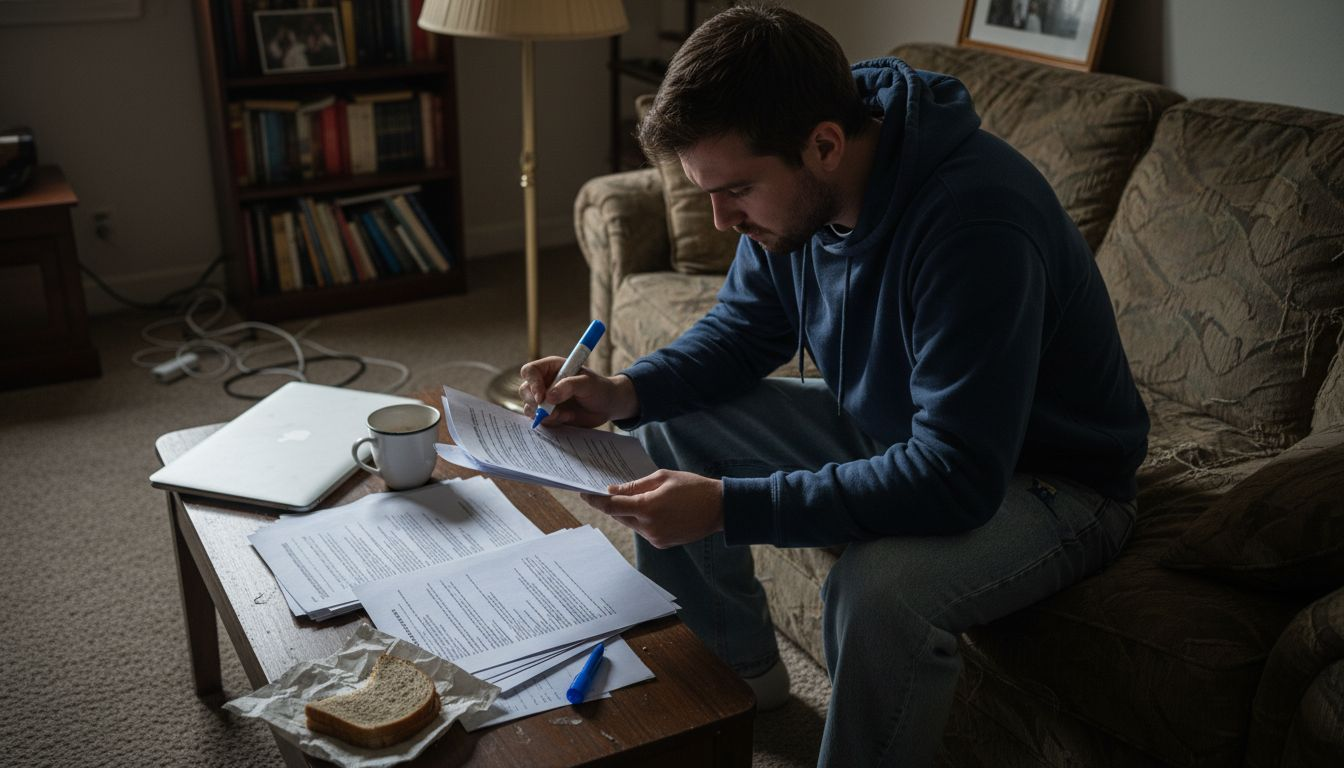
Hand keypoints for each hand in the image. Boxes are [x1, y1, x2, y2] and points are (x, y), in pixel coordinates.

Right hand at [518, 359, 637, 427]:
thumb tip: (548, 397)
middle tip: (551, 411)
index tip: (542, 398)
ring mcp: (545, 399)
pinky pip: (539, 420)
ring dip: (544, 414)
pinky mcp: (549, 414)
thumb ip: (569, 386)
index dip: (532, 384)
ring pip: (529, 407)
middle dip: (535, 403)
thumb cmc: (599, 388)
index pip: (529, 371)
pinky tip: (567, 418)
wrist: (608, 405)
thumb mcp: (587, 383)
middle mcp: (544, 382)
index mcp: (551, 368)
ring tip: (564, 415)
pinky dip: (550, 422)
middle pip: (525, 391)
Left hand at [582, 470, 723, 548]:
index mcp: (648, 507)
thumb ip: (636, 485)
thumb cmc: (693, 487)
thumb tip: (613, 491)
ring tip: (632, 498)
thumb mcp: (663, 477)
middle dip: (611, 504)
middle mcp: (649, 527)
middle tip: (603, 492)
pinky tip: (650, 508)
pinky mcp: (661, 543)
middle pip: (619, 516)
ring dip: (627, 512)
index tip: (583, 493)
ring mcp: (655, 537)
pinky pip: (643, 530)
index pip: (612, 506)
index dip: (595, 500)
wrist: (720, 509)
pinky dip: (641, 519)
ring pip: (630, 523)